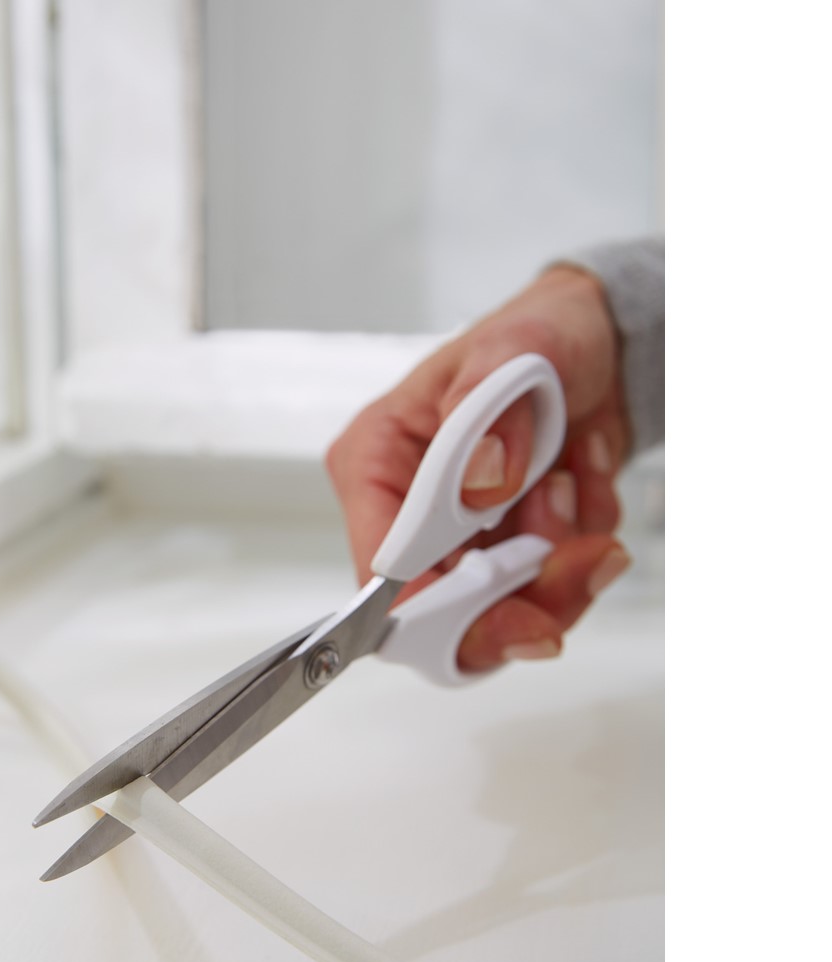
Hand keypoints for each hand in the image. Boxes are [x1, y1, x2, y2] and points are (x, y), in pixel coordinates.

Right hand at [325, 266, 632, 669]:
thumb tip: (478, 483)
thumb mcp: (514, 348)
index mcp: (375, 464)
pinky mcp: (508, 551)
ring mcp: (461, 540)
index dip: (436, 605)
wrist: (602, 343)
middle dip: (519, 594)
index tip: (502, 600)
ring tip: (574, 482)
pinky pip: (553, 585)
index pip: (382, 569)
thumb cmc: (537, 335)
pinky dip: (584, 538)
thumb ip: (488, 413)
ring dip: (562, 560)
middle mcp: (408, 513)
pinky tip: (582, 478)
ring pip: (504, 610)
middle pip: (442, 611)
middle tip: (581, 556)